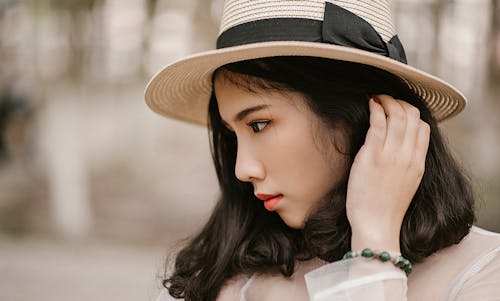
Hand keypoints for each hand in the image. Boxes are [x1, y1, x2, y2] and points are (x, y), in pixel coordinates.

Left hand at [346, 95, 429, 251]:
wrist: (377, 225)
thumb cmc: (385, 208)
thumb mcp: (405, 184)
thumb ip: (406, 164)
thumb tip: (398, 147)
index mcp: (418, 163)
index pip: (423, 128)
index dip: (412, 113)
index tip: (399, 109)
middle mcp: (408, 156)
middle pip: (412, 117)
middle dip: (400, 102)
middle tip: (386, 99)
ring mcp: (391, 155)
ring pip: (396, 116)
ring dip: (388, 101)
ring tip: (377, 98)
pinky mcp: (373, 156)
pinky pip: (378, 124)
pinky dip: (376, 109)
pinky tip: (370, 104)